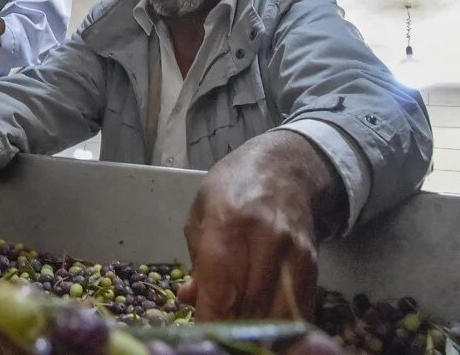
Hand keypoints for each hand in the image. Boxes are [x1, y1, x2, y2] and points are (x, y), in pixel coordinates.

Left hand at [177, 131, 344, 319]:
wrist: (285, 168)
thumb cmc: (232, 188)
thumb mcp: (201, 213)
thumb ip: (196, 259)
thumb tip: (188, 299)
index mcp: (227, 225)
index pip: (220, 288)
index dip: (210, 319)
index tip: (201, 332)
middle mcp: (265, 241)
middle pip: (249, 307)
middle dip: (230, 327)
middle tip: (216, 334)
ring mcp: (294, 256)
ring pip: (276, 315)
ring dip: (256, 330)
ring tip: (239, 331)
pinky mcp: (313, 268)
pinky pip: (297, 311)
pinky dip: (279, 325)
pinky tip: (264, 327)